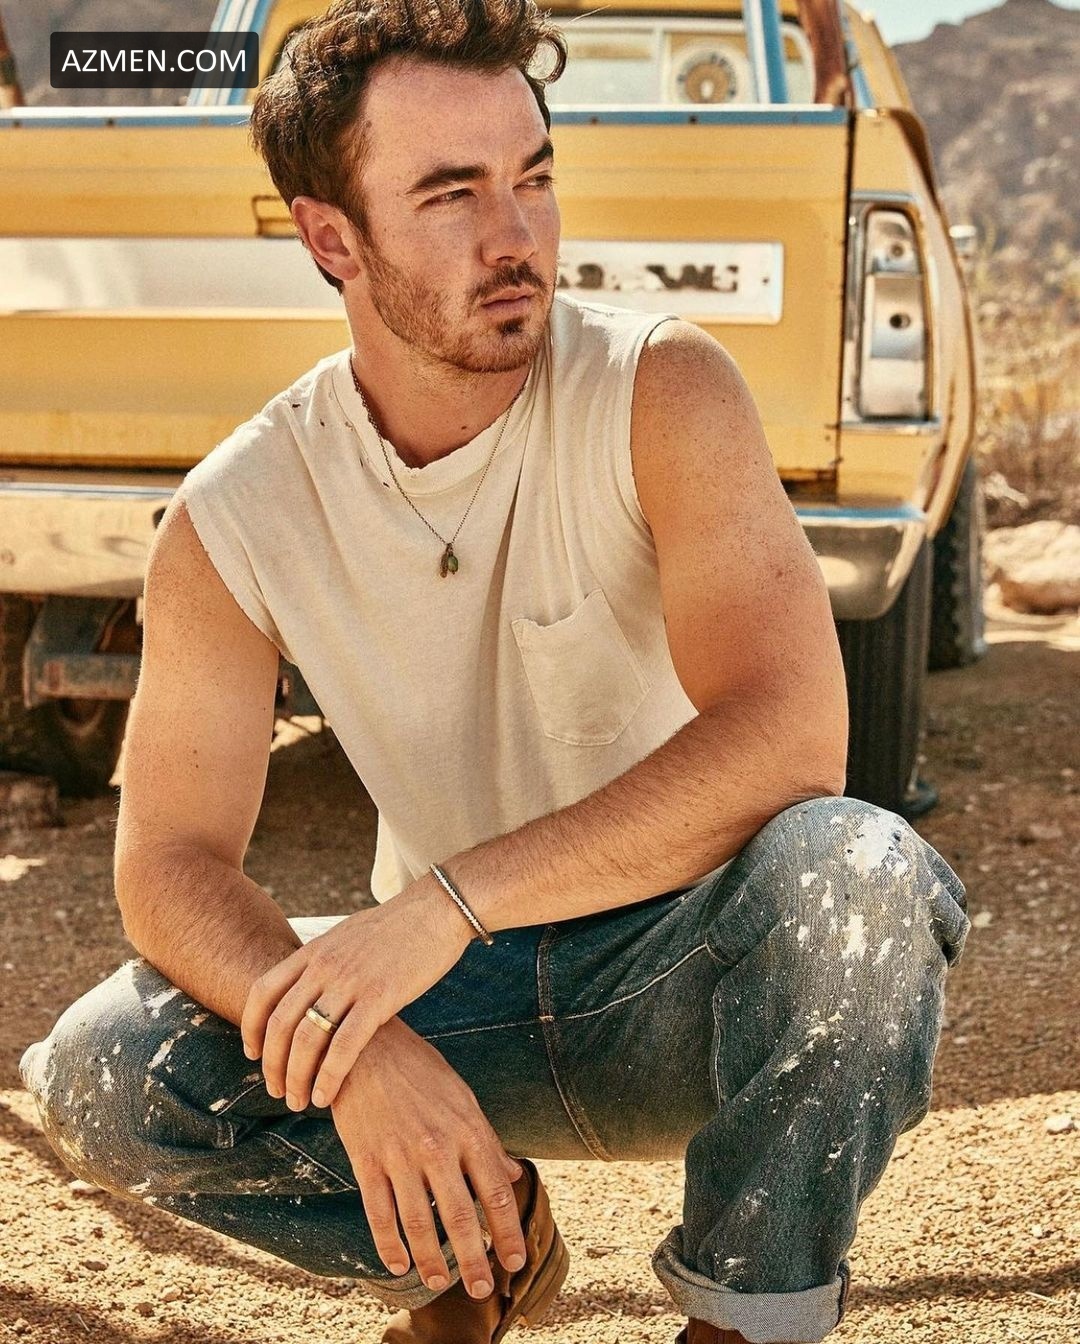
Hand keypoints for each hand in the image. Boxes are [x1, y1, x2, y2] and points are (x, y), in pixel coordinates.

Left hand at [240, 875, 471, 1110]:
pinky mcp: (380, 997)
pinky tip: (325, 1096)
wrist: (437, 909)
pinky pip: (343, 1046)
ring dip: (296, 1077)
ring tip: (298, 1101)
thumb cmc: (398, 926)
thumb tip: (313, 985)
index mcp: (314, 950)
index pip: (262, 991)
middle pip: (279, 1023)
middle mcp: (324, 966)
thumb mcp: (348, 936)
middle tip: (275, 1090)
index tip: (253, 1053)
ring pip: (306, 1039)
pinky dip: (329, 1077)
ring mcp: (350, 981)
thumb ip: (326, 961)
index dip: (250, 1027)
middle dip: (272, 1065)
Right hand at [332, 1016, 527, 1297]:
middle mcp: (437, 1146)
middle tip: (482, 1291)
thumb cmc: (419, 1070)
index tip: (516, 1262)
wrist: (363, 1045)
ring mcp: (399, 1155)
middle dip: (474, 1260)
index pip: (496, 1192)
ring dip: (432, 1260)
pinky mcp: (367, 1159)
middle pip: (460, 1216)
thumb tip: (515, 1176)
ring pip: (419, 1222)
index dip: (508, 1232)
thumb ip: (487, 1141)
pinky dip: (389, 1245)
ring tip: (441, 1282)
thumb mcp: (462, 1097)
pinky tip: (399, 1265)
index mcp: (468, 1129)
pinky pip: (379, 1213)